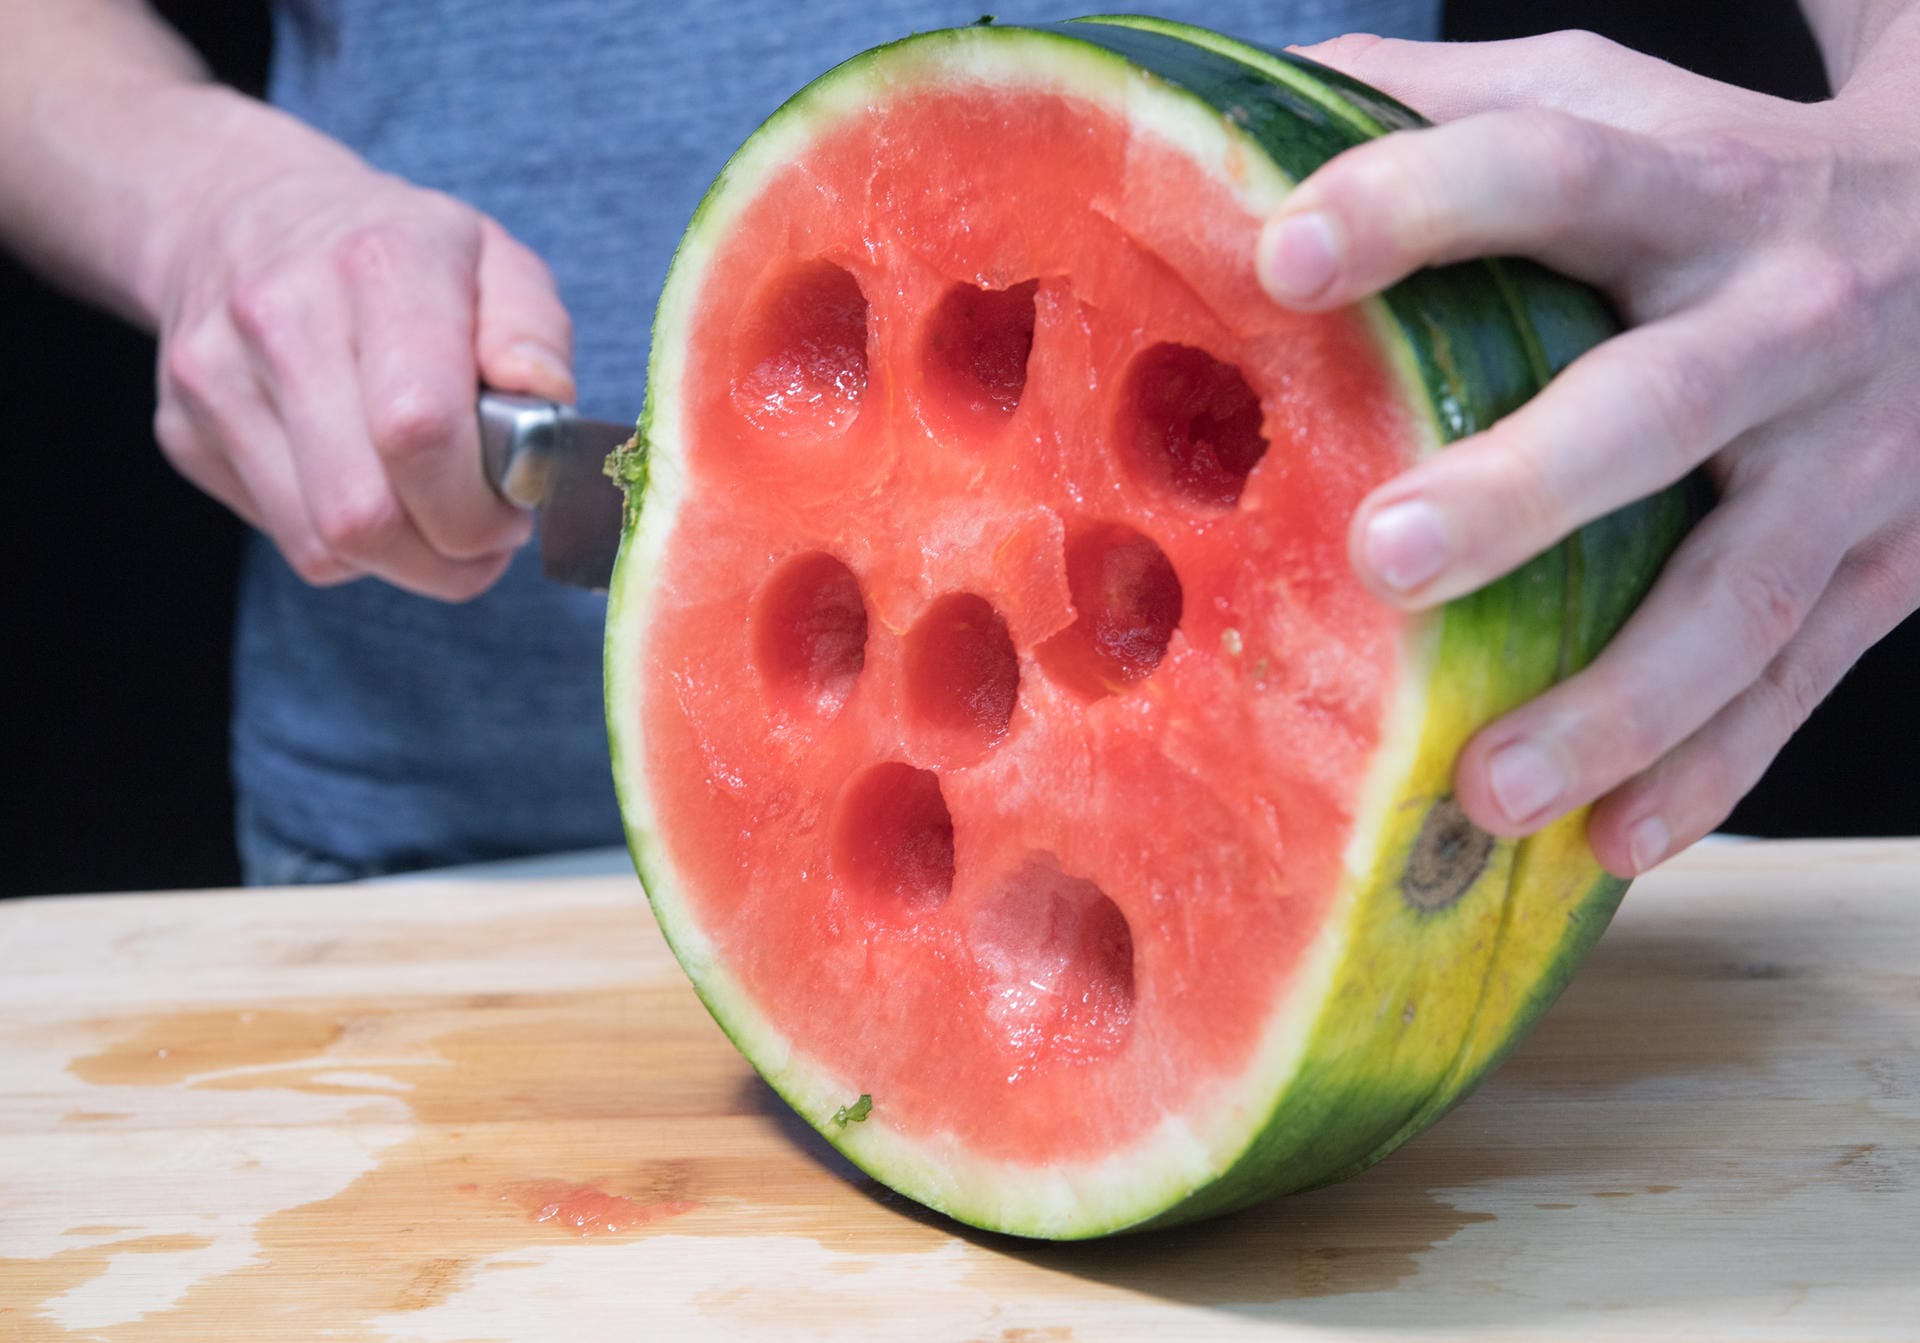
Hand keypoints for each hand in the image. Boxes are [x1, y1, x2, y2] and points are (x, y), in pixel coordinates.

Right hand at [149, 112, 572, 599]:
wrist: (239, 210)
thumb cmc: (398, 253)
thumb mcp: (493, 258)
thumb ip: (534, 333)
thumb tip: (543, 398)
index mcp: (380, 264)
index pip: (418, 429)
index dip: (477, 506)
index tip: (512, 512)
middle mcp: (281, 314)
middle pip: (362, 514)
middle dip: (445, 558)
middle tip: (483, 536)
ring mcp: (216, 376)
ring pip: (319, 545)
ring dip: (400, 562)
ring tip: (434, 518)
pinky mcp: (183, 429)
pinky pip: (285, 539)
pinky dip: (345, 545)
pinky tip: (370, 489)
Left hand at [1257, 28, 1919, 875]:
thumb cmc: (1716, 178)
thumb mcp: (1603, 103)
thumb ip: (1441, 109)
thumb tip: (1223, 126)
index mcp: (1683, 185)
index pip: (1548, 173)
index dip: (1419, 204)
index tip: (1283, 255)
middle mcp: (1777, 318)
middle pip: (1654, 406)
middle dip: (1527, 488)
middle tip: (1388, 560)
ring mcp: (1847, 457)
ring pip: (1741, 591)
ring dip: (1620, 699)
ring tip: (1488, 786)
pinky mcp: (1888, 564)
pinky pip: (1798, 683)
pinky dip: (1711, 772)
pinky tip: (1614, 844)